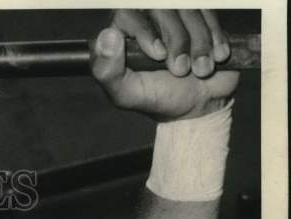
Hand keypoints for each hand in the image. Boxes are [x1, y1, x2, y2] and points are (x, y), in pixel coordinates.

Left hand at [91, 10, 238, 121]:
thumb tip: (106, 36)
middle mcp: (146, 18)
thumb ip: (107, 70)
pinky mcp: (200, 14)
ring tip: (201, 70)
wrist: (198, 104)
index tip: (159, 55)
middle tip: (181, 70)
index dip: (146, 31)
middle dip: (178, 40)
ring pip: (189, 8)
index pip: (127, 13)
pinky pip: (210, 11)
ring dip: (199, 42)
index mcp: (121, 34)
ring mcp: (175, 14)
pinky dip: (216, 36)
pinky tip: (217, 57)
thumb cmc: (157, 98)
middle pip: (162, 7)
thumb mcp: (126, 94)